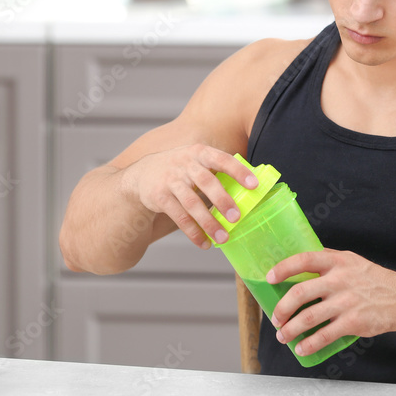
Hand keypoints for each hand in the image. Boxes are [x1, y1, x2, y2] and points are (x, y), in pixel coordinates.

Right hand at [121, 144, 257, 248]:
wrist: (142, 175)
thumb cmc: (180, 169)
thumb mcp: (196, 160)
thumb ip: (217, 170)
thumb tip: (251, 187)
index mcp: (200, 153)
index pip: (222, 159)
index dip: (238, 171)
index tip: (254, 185)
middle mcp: (185, 164)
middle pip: (206, 182)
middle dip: (222, 200)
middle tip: (237, 217)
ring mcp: (171, 180)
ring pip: (192, 203)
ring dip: (208, 222)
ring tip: (223, 237)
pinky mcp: (160, 197)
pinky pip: (179, 217)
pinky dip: (193, 232)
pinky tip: (204, 242)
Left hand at [267, 249, 395, 355]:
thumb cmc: (372, 279)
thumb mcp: (351, 260)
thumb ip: (327, 260)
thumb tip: (298, 265)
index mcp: (336, 261)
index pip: (303, 259)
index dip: (283, 268)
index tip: (270, 278)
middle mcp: (339, 280)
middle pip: (300, 293)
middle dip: (282, 309)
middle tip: (275, 318)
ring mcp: (346, 302)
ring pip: (308, 317)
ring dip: (290, 329)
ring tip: (282, 336)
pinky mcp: (353, 322)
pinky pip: (324, 335)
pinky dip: (309, 344)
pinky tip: (301, 348)